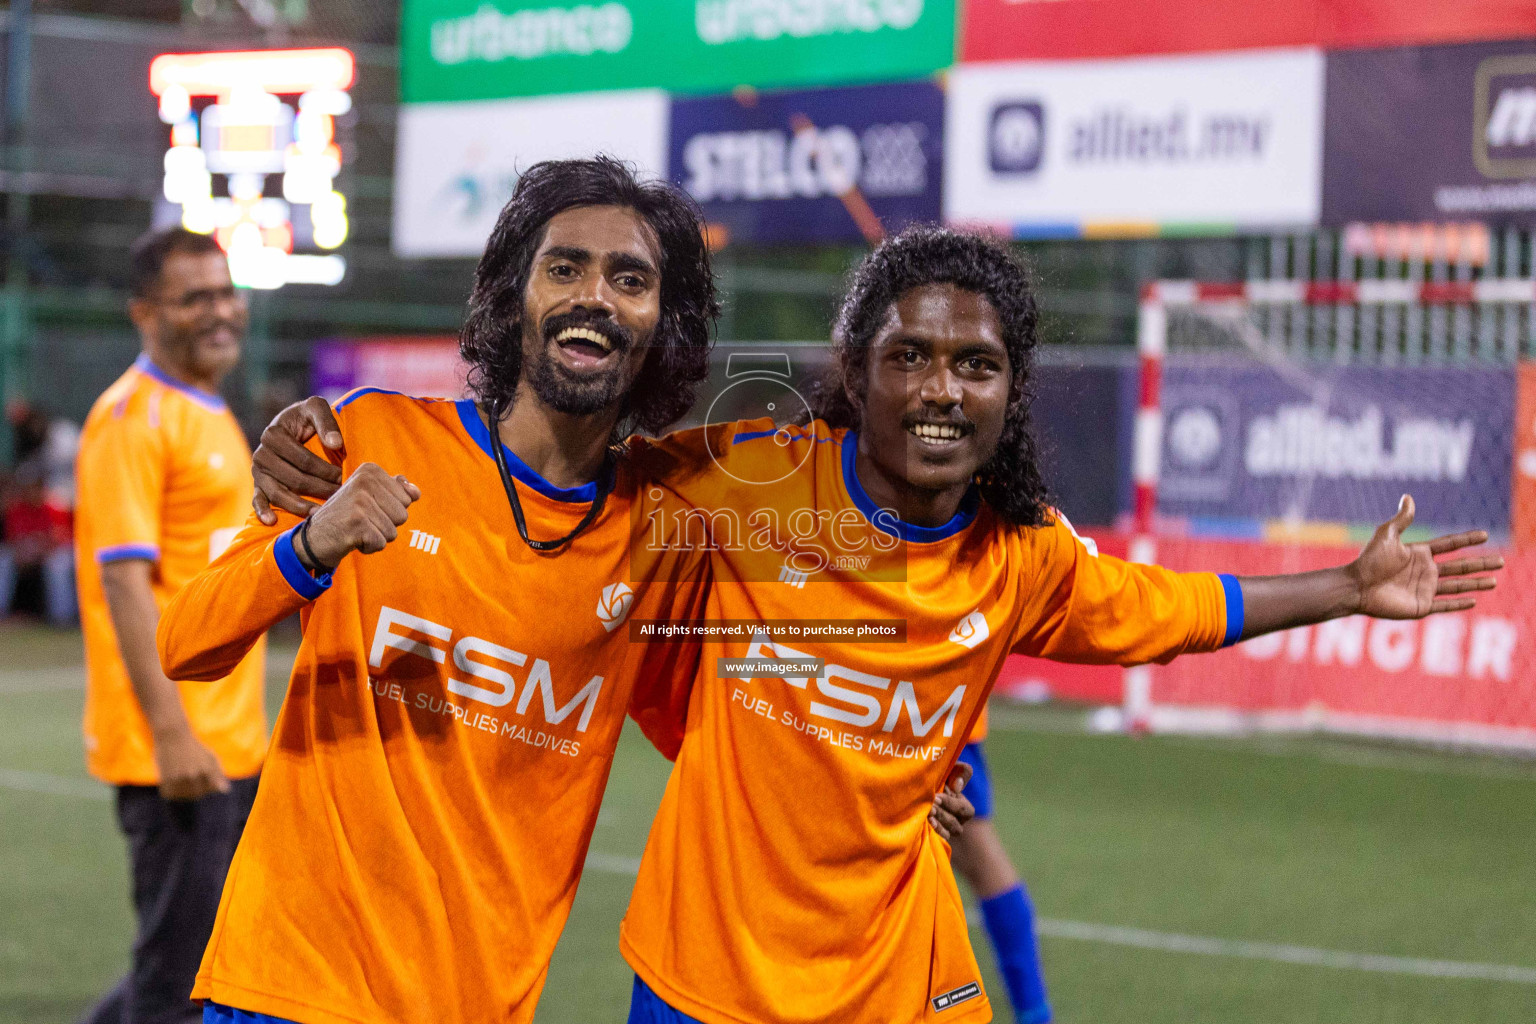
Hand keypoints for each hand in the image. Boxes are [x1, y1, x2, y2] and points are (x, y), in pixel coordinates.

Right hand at [153, 727, 230, 800]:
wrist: (172, 736)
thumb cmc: (194, 747)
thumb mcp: (211, 757)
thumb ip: (219, 774)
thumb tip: (225, 790)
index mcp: (207, 770)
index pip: (212, 789)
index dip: (209, 786)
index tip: (204, 778)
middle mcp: (194, 775)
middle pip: (198, 794)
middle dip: (195, 789)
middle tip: (189, 775)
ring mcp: (179, 779)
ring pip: (183, 796)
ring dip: (182, 791)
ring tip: (180, 777)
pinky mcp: (166, 780)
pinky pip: (170, 795)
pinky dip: (170, 791)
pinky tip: (172, 779)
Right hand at [253, 397, 345, 524]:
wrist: (291, 424)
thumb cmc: (306, 417)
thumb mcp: (316, 408)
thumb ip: (326, 422)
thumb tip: (336, 443)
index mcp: (273, 434)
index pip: (303, 460)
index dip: (326, 470)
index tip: (345, 477)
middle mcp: (261, 454)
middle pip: (294, 479)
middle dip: (320, 489)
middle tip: (341, 497)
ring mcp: (258, 471)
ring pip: (278, 493)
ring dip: (299, 506)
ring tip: (319, 514)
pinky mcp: (257, 484)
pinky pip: (257, 500)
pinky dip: (262, 511)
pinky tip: (272, 521)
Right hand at [298, 463, 420, 569]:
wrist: (313, 538)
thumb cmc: (348, 516)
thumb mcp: (371, 497)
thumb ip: (397, 490)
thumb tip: (415, 492)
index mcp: (370, 470)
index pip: (407, 499)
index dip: (390, 511)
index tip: (368, 509)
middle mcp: (364, 481)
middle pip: (403, 515)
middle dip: (386, 525)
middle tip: (361, 521)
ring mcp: (359, 502)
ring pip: (393, 531)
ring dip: (377, 537)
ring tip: (357, 529)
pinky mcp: (356, 523)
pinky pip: (381, 543)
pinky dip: (369, 547)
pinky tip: (352, 539)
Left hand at [929, 760, 974, 840]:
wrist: (915, 791)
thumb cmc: (936, 777)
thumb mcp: (950, 770)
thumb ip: (960, 771)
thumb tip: (957, 786)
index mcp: (963, 807)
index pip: (964, 809)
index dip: (951, 803)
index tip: (937, 796)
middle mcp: (957, 822)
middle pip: (955, 824)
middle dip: (942, 814)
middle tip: (930, 806)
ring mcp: (946, 832)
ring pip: (948, 833)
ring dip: (938, 825)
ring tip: (927, 816)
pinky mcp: (935, 838)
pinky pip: (938, 841)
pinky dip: (933, 833)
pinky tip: (924, 825)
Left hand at [1350, 495, 1501, 618]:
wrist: (1357, 586)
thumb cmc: (1369, 560)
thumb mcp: (1386, 535)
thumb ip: (1401, 519)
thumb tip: (1408, 497)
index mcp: (1419, 553)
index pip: (1449, 545)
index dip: (1466, 540)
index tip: (1484, 535)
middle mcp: (1425, 571)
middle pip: (1460, 567)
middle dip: (1481, 564)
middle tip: (1501, 561)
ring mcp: (1424, 589)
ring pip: (1458, 586)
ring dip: (1476, 583)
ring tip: (1494, 580)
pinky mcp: (1421, 606)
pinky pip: (1444, 605)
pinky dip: (1459, 604)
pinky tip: (1473, 601)